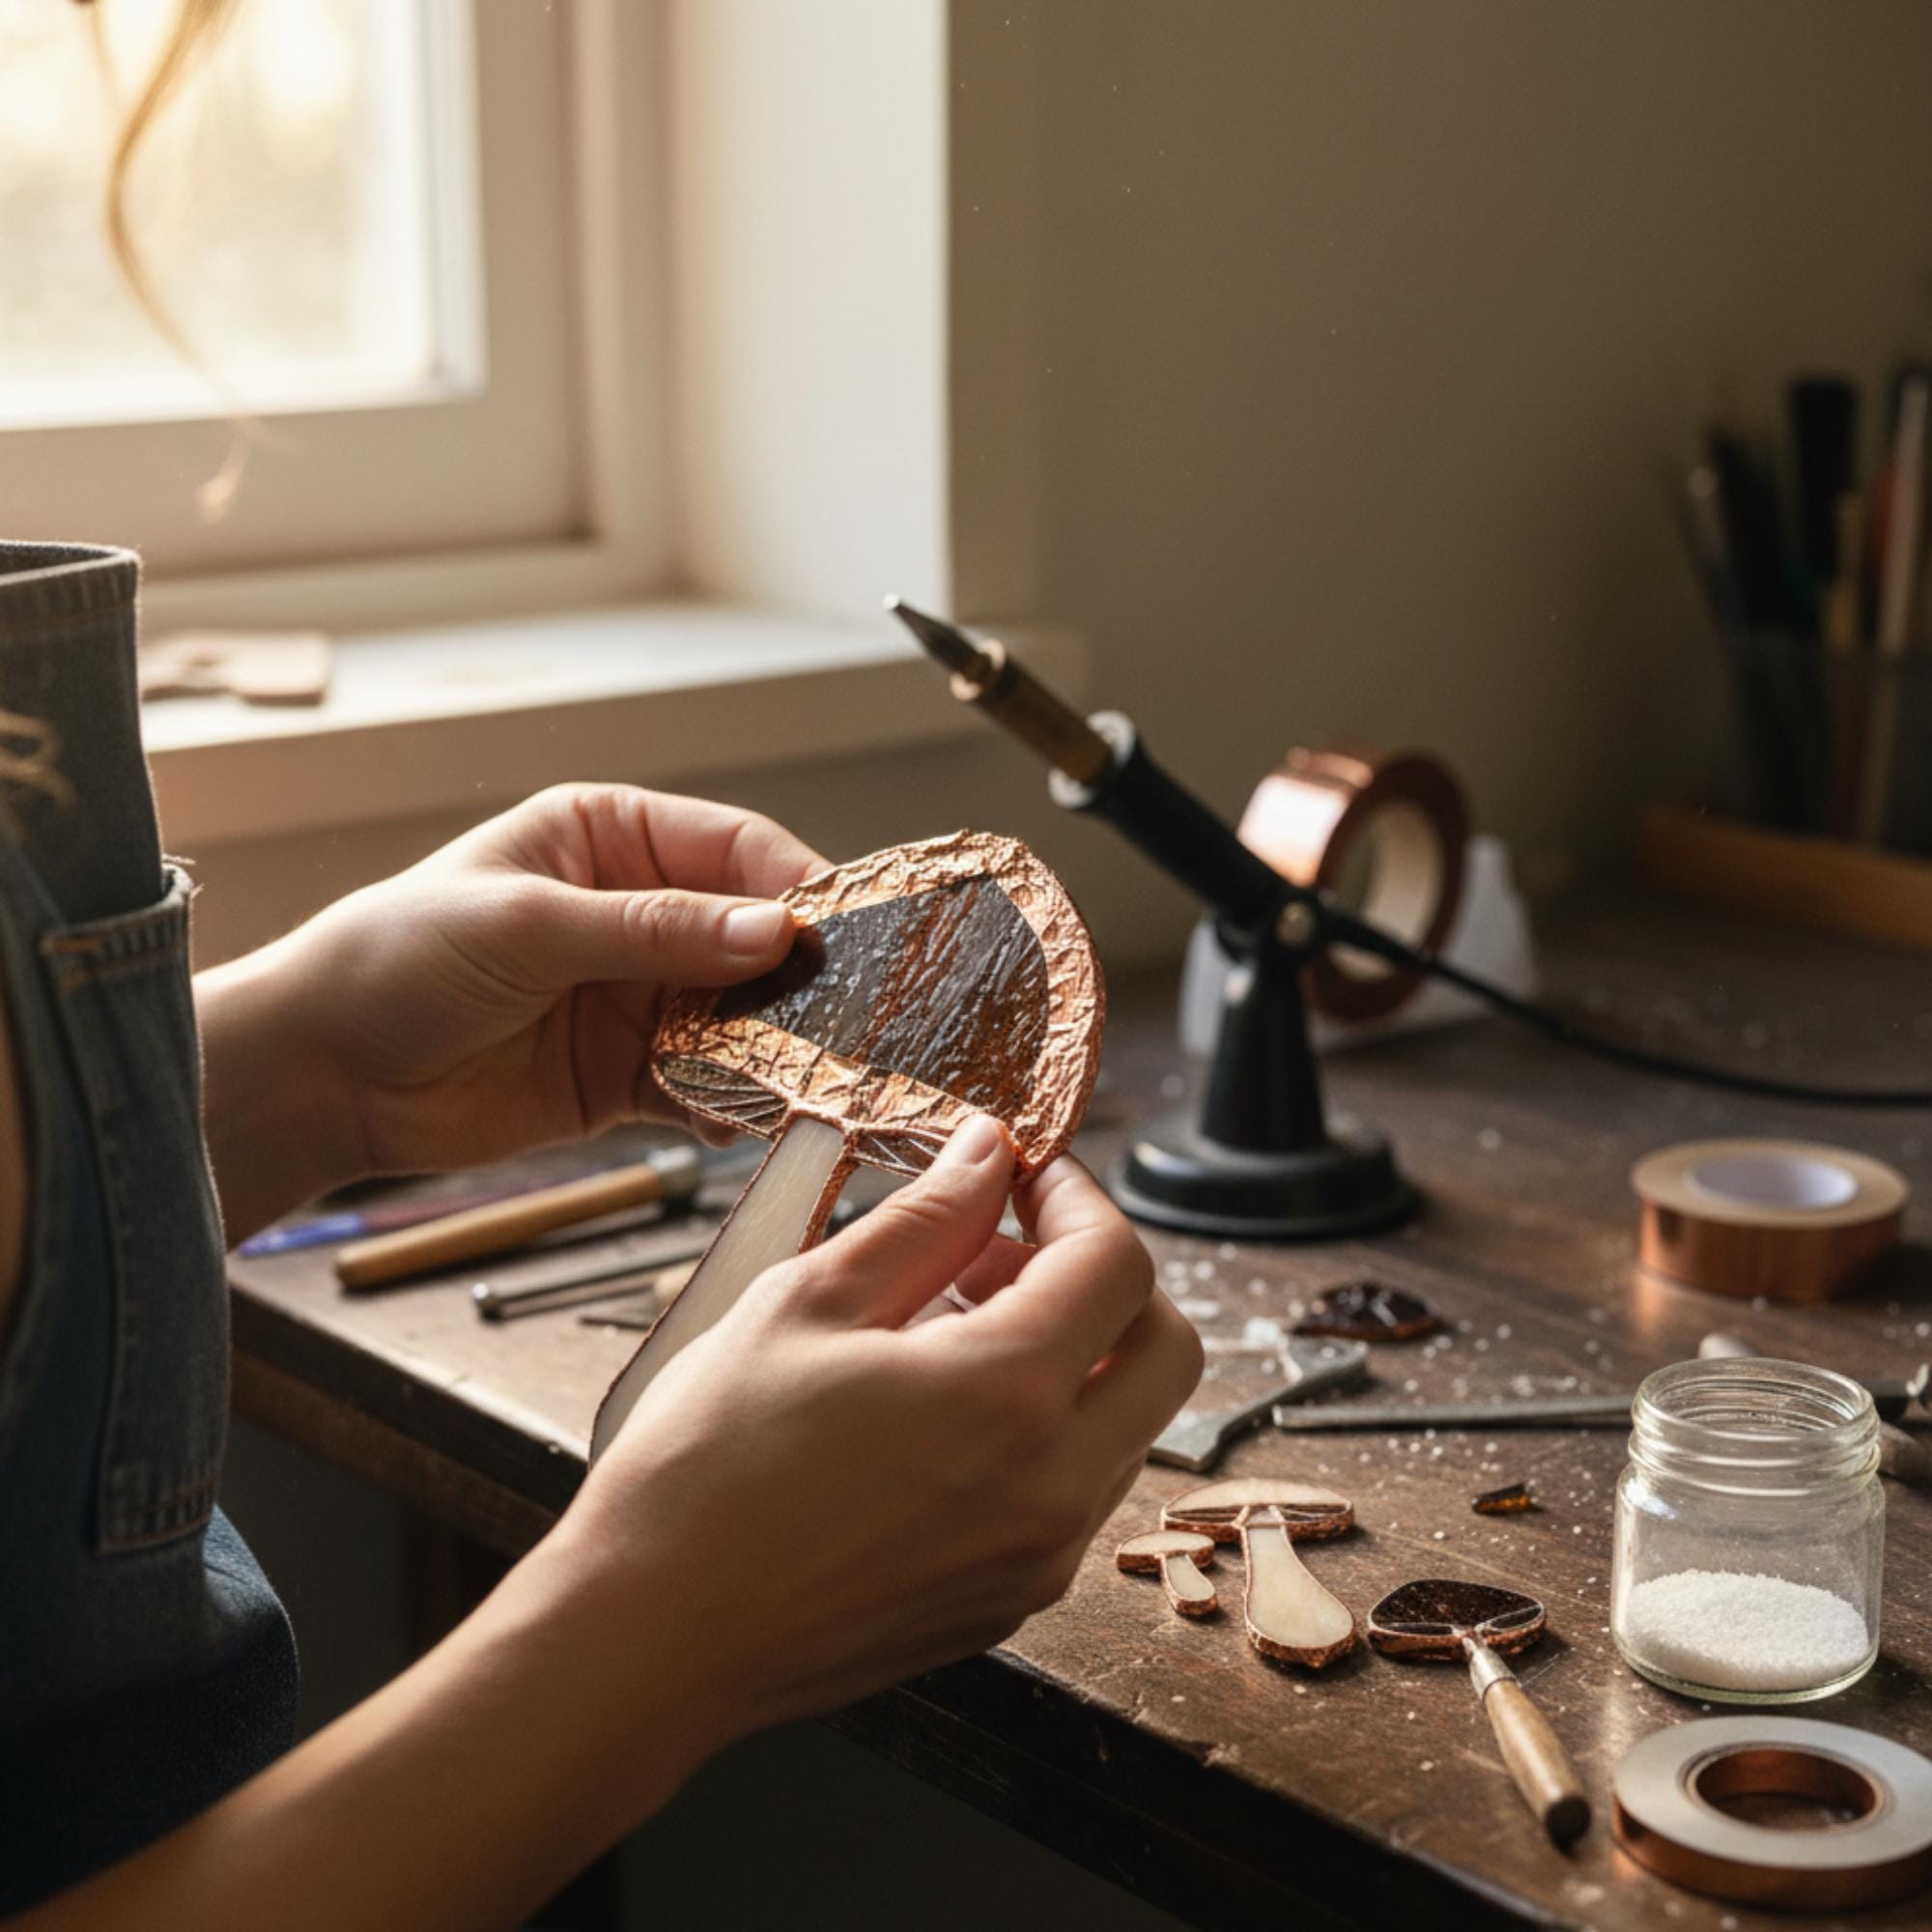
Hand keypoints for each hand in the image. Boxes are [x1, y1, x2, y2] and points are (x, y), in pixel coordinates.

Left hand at [255, 785, 825, 1181]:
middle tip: (847, 1014)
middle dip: (794, 975)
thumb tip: (774, 931)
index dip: (792, 886)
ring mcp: (634, 998)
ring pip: (736, 1015)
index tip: (836, 931)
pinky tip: (744, 1117)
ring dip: (771, 1045)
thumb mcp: (528, 926)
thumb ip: (654, 932)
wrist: (319, 1075)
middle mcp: (634, 913)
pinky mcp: (624, 1075)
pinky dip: (730, 1102)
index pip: (731, 849)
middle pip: (749, 936)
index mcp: (608, 838)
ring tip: (808, 1076)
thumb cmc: (394, 960)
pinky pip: (702, 1085)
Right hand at [565, 1116, 1202, 1743]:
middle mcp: (1052, 1489)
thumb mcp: (808, 1302)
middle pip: (1167, 1350)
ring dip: (1073, 1354)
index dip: (1076, 1197)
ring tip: (945, 1327)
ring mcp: (1038, 1559)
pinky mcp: (1007, 1603)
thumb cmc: (707, 1468)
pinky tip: (936, 1410)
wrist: (653, 1636)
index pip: (1119, 1265)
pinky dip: (1042, 1430)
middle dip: (1105, 1276)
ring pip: (1126, 1425)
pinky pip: (1073, 1492)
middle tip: (1002, 1248)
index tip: (1021, 1174)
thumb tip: (988, 1154)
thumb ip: (925, 1219)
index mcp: (1006, 1397)